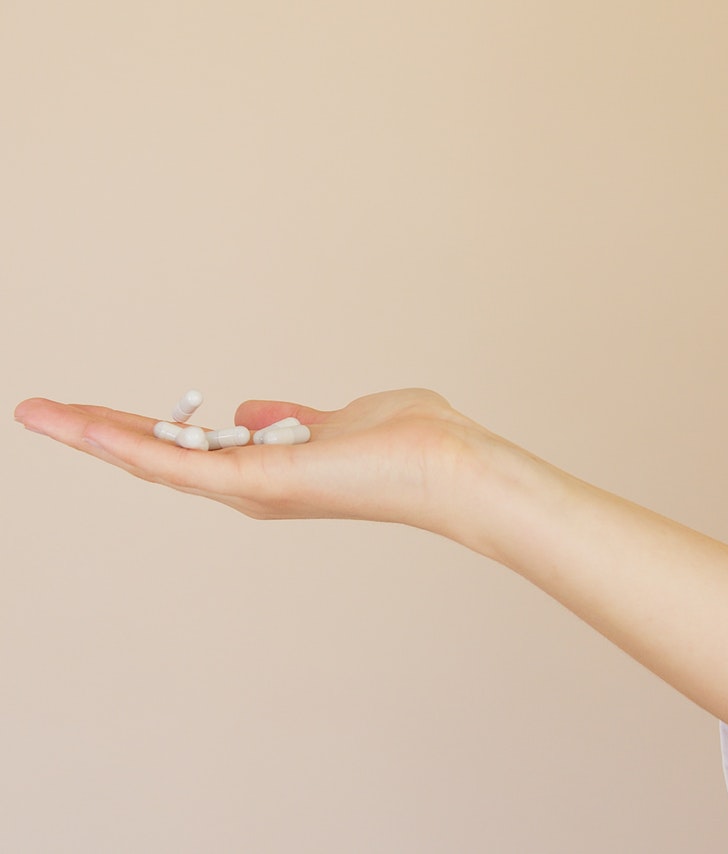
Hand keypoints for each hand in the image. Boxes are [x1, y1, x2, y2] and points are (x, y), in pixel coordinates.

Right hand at [14, 389, 484, 530]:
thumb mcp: (333, 421)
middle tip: (39, 411)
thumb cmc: (408, 445)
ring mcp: (252, 487)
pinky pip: (182, 463)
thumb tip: (249, 412)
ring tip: (40, 413)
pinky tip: (88, 426)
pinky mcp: (261, 480)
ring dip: (94, 436)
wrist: (448, 466)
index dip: (135, 430)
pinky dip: (132, 445)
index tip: (91, 413)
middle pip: (158, 457)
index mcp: (266, 469)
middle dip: (97, 434)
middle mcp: (251, 486)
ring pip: (156, 461)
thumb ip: (289, 418)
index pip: (186, 448)